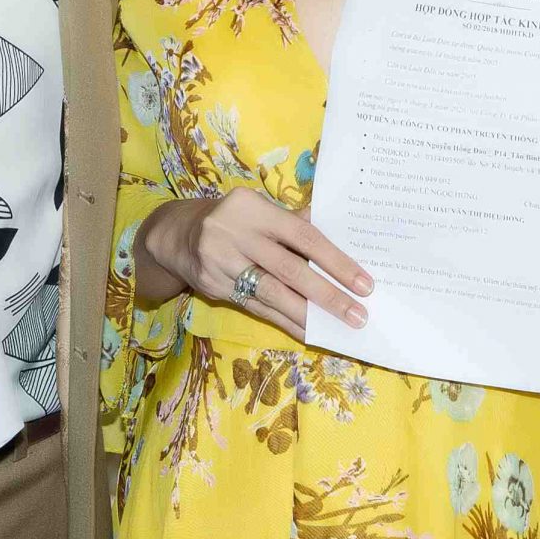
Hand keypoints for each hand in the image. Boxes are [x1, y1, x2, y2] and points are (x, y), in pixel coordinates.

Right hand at [140, 188, 370, 342]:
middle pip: (289, 269)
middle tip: (357, 315)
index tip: (363, 284)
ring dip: (307, 315)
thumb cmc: (232, 218)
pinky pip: (256, 308)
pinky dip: (285, 322)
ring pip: (272, 294)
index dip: (335, 260)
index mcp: (254, 207)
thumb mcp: (258, 208)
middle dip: (327, 295)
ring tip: (335, 329)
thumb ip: (293, 221)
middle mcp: (235, 233)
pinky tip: (307, 331)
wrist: (176, 234)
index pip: (303, 235)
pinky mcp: (214, 286)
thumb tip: (340, 237)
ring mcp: (221, 261)